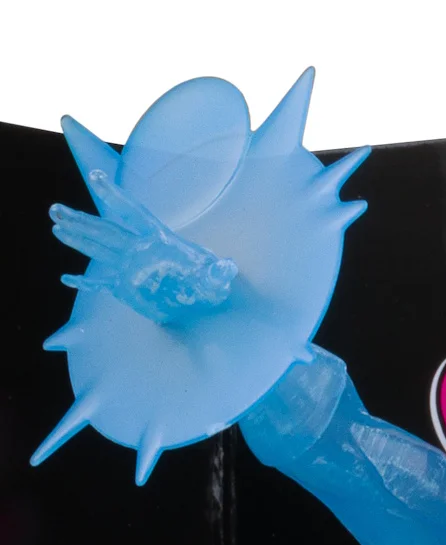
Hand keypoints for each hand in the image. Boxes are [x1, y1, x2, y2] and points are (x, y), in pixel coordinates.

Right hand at [49, 170, 237, 323]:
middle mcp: (139, 250)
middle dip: (82, 220)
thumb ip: (218, 272)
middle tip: (55, 209)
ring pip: (99, 249)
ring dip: (78, 238)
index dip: (116, 196)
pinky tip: (67, 279)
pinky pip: (101, 284)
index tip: (97, 176)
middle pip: (106, 230)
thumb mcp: (216, 279)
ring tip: (55, 225)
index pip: (134, 213)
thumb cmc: (211, 286)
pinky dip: (85, 282)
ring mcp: (130, 267)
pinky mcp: (127, 288)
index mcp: (159, 241)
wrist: (203, 306)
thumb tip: (228, 267)